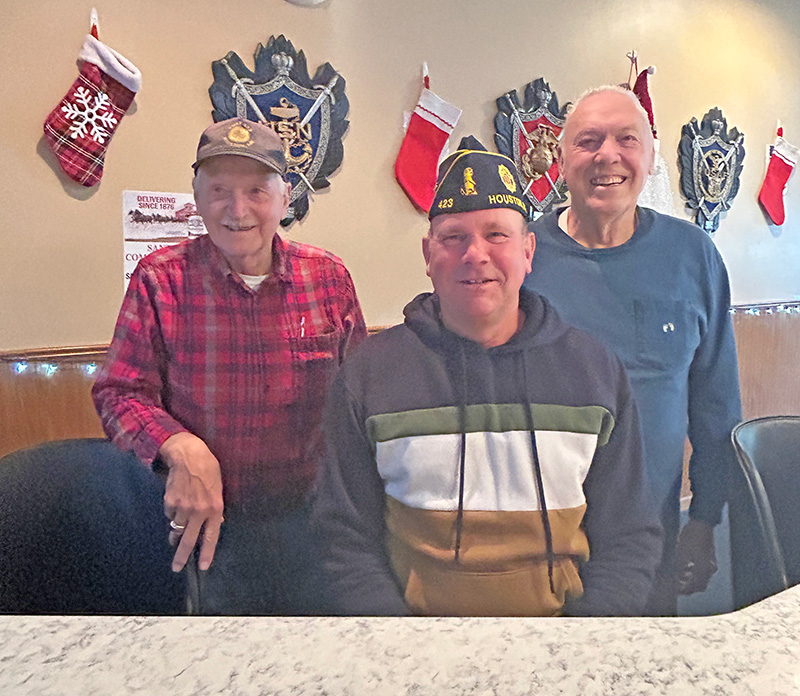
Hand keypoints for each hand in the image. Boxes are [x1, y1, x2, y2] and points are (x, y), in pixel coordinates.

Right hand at [158, 432, 223, 572]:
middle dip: (182, 556)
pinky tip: (177, 500)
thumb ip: (216, 508)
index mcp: (214, 508)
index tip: (203, 567)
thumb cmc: (208, 469)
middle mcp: (198, 511)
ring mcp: (183, 507)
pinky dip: (172, 512)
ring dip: (176, 533)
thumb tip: (217, 523)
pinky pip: (169, 514)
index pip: (211, 536)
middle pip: (189, 540)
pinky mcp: (170, 502)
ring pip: (176, 528)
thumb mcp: (219, 488)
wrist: (188, 455)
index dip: (207, 553)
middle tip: (177, 567)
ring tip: (175, 534)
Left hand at [676, 518, 716, 594]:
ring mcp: (711, 563)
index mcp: (704, 569)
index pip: (695, 586)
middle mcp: (710, 568)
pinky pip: (703, 572)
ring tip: (679, 579)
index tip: (676, 591)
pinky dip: (695, 574)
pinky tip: (685, 570)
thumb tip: (678, 579)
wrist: (702, 524)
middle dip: (689, 588)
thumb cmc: (691, 537)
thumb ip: (681, 568)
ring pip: (702, 579)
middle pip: (700, 585)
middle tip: (678, 587)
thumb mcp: (682, 553)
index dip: (685, 590)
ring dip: (692, 581)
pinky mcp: (710, 558)